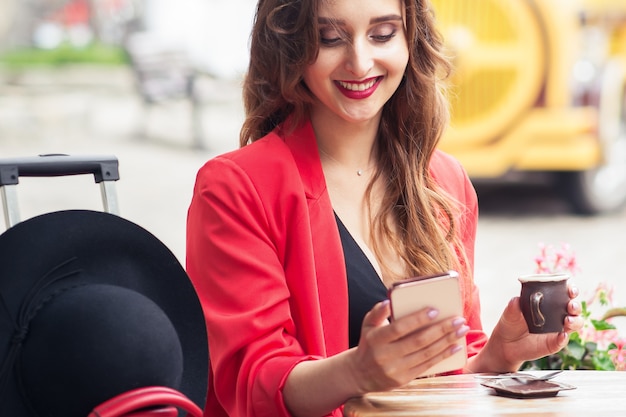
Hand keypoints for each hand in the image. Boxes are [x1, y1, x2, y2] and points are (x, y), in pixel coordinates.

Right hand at [346, 300, 468, 393]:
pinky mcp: (404, 379)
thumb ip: (377, 312)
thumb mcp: (367, 325)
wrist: (360, 374)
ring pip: (426, 354)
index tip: (435, 310)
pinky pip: (427, 366)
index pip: (399, 328)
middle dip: (441, 329)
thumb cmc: (369, 343)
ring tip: (461, 330)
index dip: (417, 319)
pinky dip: (443, 356)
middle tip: (458, 320)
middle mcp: (385, 356)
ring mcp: (395, 370)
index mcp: (376, 339)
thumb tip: (389, 302)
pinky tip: (454, 346)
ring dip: (447, 341)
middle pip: (418, 341)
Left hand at [482, 285, 582, 371]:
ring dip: (575, 321)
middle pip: (574, 309)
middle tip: (570, 305)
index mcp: (549, 302)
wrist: (505, 342)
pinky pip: (563, 341)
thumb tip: (516, 300)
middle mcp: (557, 315)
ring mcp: (557, 329)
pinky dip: (564, 338)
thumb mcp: (510, 311)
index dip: (571, 290)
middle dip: (576, 306)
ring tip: (567, 320)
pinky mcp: (554, 343)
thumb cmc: (511, 322)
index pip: (565, 294)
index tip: (570, 289)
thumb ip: (514, 305)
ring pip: (575, 324)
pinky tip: (561, 335)